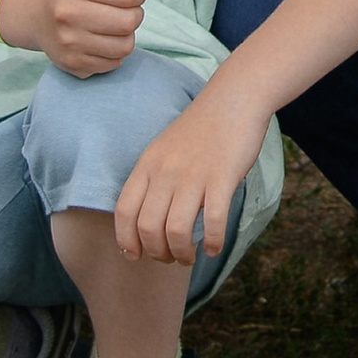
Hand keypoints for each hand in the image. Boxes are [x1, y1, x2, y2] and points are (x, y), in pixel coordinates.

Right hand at [29, 0, 164, 76]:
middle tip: (117, 10)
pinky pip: (114, 63)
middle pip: (130, 21)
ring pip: (125, 46)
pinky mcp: (72, 63)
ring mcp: (68, 41)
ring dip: (125, 35)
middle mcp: (67, 13)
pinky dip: (114, 53)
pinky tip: (100, 40)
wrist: (40, 14)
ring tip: (109, 24)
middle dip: (132, 14)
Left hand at [112, 76, 267, 268]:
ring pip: (176, 231)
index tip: (134, 255)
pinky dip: (213, 242)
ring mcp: (193, 175)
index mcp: (147, 165)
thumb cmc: (200, 129)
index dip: (126, 240)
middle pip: (149, 228)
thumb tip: (146, 219)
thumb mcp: (163, 149)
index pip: (124, 211)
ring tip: (190, 257)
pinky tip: (214, 247)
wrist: (233, 99)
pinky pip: (213, 221)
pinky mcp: (222, 178)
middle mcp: (165, 172)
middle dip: (157, 253)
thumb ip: (152, 178)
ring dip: (182, 253)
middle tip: (170, 258)